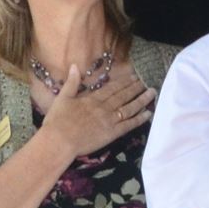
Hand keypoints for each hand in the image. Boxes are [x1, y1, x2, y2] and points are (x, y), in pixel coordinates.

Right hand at [41, 68, 155, 158]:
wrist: (59, 141)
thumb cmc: (57, 121)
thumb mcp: (62, 98)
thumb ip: (71, 83)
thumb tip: (74, 66)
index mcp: (92, 99)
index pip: (112, 88)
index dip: (124, 82)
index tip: (133, 77)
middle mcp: (103, 107)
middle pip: (123, 96)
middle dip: (135, 88)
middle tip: (145, 82)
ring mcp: (109, 120)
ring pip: (129, 108)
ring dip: (141, 100)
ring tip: (151, 93)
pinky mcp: (112, 133)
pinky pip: (129, 125)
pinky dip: (139, 119)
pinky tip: (148, 114)